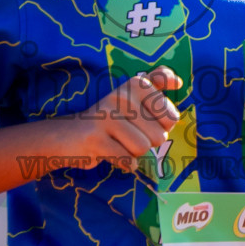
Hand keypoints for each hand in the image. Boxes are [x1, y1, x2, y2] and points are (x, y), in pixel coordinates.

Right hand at [66, 64, 182, 172]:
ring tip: (116, 142)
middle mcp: (121, 95)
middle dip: (145, 142)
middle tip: (125, 134)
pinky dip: (123, 163)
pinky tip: (110, 153)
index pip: (171, 118)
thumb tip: (178, 82)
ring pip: (142, 149)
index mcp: (136, 84)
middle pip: (159, 136)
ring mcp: (106, 116)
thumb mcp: (131, 96)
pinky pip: (127, 160)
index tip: (140, 121)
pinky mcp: (95, 138)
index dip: (160, 127)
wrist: (66, 135)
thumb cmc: (107, 119)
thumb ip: (156, 82)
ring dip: (132, 153)